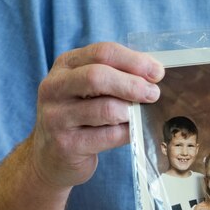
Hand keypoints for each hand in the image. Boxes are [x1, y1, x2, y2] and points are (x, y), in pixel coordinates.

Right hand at [31, 42, 163, 187]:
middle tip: (154, 94)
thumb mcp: (88, 89)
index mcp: (65, 65)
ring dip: (131, 111)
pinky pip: (108, 136)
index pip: (102, 53)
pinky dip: (126, 133)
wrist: (51, 156)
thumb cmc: (80, 117)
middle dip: (133, 84)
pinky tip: (132, 132)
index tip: (157, 72)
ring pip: (105, 109)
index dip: (134, 60)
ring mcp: (57, 117)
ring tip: (139, 115)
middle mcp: (54, 87)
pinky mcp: (66, 145)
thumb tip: (154, 76)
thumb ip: (115, 78)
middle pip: (98, 76)